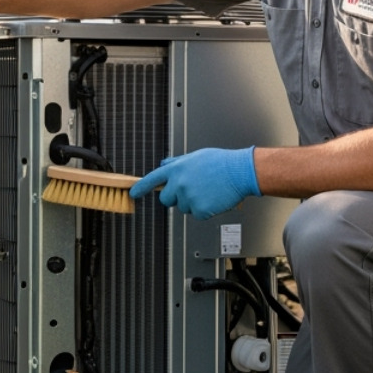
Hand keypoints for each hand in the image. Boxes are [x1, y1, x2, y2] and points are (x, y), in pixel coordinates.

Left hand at [129, 147, 258, 219]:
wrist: (239, 171)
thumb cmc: (221, 163)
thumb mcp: (195, 157)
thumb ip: (177, 163)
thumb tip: (164, 165)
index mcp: (177, 169)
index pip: (153, 179)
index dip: (141, 187)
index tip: (133, 193)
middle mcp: (179, 183)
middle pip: (166, 199)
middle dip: (175, 197)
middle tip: (193, 190)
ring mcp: (188, 198)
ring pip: (184, 208)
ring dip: (193, 203)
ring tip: (208, 190)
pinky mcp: (199, 210)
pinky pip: (197, 215)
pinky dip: (205, 210)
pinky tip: (214, 198)